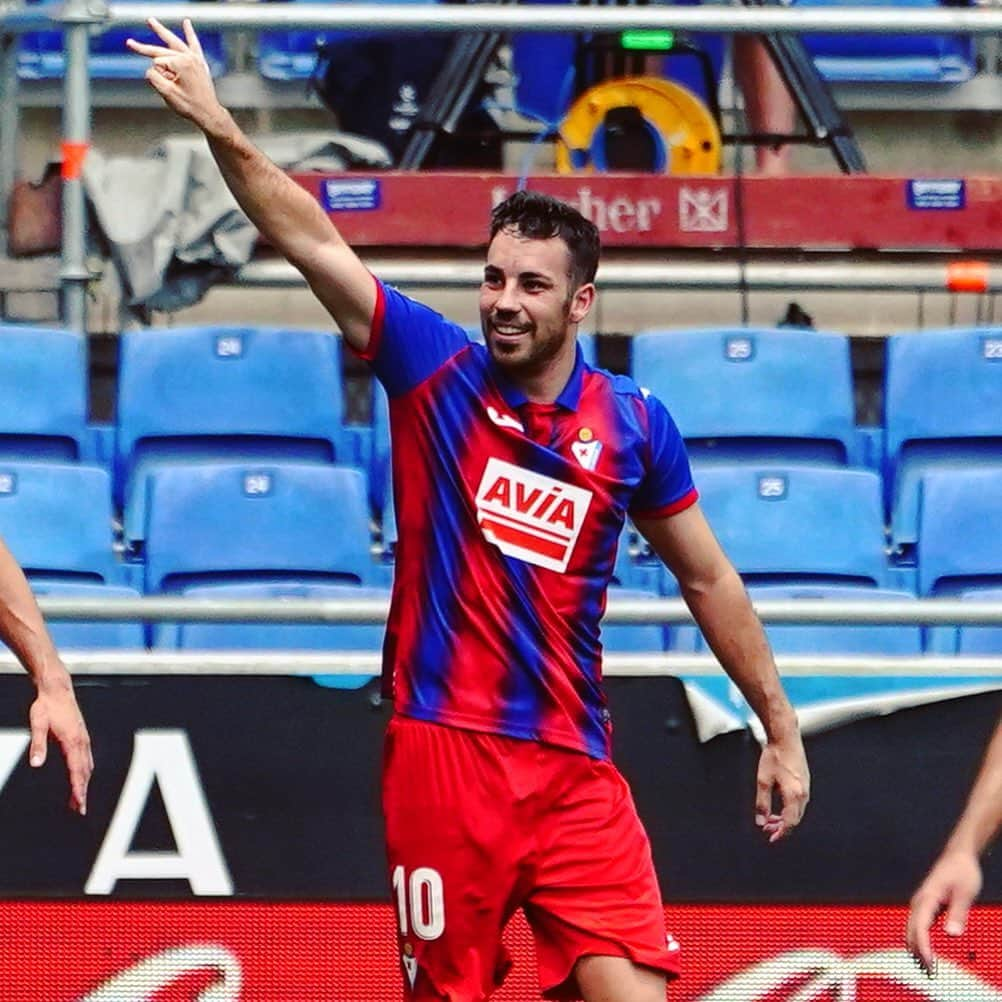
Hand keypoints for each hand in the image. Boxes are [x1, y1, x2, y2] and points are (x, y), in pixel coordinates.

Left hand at [29, 670, 92, 814]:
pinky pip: (86, 758)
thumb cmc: (46, 706)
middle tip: (79, 809)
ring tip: (78, 799)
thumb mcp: (37, 724)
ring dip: (84, 783)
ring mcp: (84, 738)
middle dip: (83, 791)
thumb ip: (37, 744)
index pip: (77, 770)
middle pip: (85, 772)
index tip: (79, 803)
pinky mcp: (82, 736)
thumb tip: (35, 764)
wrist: (57, 689)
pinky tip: (81, 777)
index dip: (78, 789)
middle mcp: (81, 741)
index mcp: (72, 741)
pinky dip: (85, 772)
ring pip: (88, 766)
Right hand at [126, 18, 225, 131]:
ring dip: (162, 32)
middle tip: (130, 43)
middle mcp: (188, 57)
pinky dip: (190, 34)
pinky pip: (194, 44)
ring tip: (151, 21)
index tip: (170, 88)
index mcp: (181, 63)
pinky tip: (186, 23)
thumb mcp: (167, 93)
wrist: (209, 114)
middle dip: (144, 48)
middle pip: (161, 50)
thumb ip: (153, 78)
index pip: (157, 64)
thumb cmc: (190, 106)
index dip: (159, 77)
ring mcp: (195, 59)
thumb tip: (150, 69)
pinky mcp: (200, 63)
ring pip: (174, 41)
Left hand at [755, 730, 809, 842]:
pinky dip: (789, 808)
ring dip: (785, 817)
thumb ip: (762, 803)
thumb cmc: (774, 756)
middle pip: (795, 819)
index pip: (790, 823)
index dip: (780, 833)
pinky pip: (799, 802)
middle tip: (767, 829)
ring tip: (770, 818)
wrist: (785, 737)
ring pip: (797, 811)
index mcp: (794, 795)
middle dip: (781, 827)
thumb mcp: (763, 781)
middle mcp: (804, 793)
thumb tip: (760, 821)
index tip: (771, 839)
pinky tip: (778, 805)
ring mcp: (806, 787)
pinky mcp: (804, 781)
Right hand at [906, 849, 981, 975]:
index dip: (923, 946)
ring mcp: (921, 902)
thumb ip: (958, 913)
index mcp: (927, 898)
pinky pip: (918, 925)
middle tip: (928, 972)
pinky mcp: (926, 904)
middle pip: (911, 930)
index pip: (920, 926)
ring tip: (925, 965)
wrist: (958, 856)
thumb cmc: (962, 871)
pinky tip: (926, 948)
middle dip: (917, 951)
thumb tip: (951, 934)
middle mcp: (920, 901)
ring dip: (916, 946)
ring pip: (912, 928)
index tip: (929, 962)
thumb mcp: (965, 892)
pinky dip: (919, 938)